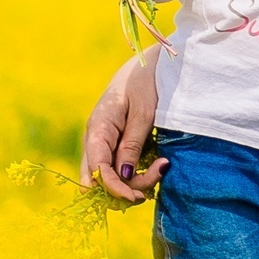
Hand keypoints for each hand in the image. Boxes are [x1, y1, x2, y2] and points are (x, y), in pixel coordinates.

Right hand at [80, 48, 165, 203]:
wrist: (153, 62)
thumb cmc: (148, 80)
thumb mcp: (144, 112)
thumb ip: (131, 144)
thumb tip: (121, 177)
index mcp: (98, 128)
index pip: (96, 170)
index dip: (113, 189)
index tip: (138, 196)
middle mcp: (97, 139)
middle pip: (97, 180)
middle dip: (122, 190)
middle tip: (155, 179)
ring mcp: (107, 143)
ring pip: (110, 178)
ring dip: (134, 182)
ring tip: (163, 166)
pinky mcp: (118, 145)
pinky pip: (121, 170)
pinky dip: (137, 175)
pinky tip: (159, 164)